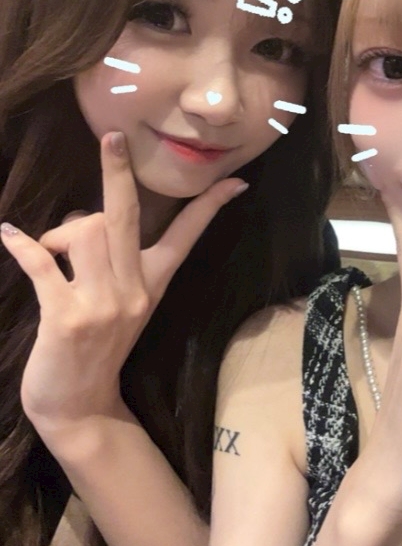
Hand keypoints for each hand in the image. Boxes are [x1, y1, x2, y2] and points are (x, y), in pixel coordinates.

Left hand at [0, 132, 248, 430]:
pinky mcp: (67, 318)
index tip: (235, 180)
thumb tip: (81, 223)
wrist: (79, 408)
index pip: (187, 238)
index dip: (209, 207)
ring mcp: (102, 305)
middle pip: (126, 217)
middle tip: (113, 137)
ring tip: (46, 247)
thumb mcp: (118, 307)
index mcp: (150, 285)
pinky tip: (8, 235)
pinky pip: (43, 264)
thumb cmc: (92, 350)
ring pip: (84, 232)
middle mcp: (132, 291)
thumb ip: (110, 265)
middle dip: (118, 173)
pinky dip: (22, 244)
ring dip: (58, 230)